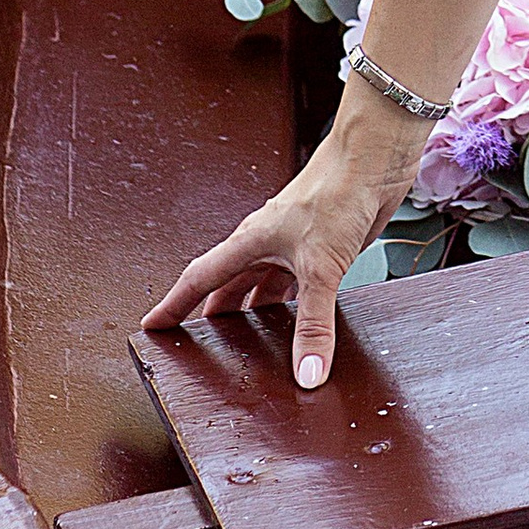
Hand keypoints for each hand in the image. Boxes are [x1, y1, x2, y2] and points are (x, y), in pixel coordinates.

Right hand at [140, 109, 408, 389]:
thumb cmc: (337, 189)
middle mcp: (268, 243)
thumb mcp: (321, 267)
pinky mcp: (325, 247)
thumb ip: (314, 323)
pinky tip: (301, 322)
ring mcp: (296, 244)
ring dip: (257, 314)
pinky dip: (296, 307)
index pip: (199, 279)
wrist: (375, 157)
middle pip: (230, 287)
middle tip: (202, 347)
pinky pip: (301, 285)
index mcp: (251, 242)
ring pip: (264, 286)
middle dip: (215, 317)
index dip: (174, 305)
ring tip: (250, 345)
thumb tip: (307, 371)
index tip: (153, 326)